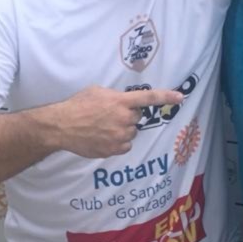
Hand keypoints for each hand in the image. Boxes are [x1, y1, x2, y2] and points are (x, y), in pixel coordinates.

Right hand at [55, 86, 183, 159]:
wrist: (62, 126)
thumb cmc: (77, 105)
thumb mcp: (97, 91)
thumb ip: (115, 96)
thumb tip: (123, 101)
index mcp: (120, 102)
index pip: (148, 98)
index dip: (166, 97)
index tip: (181, 97)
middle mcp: (123, 119)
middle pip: (137, 117)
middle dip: (128, 115)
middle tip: (111, 114)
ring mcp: (119, 136)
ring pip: (131, 133)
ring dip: (123, 129)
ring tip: (103, 127)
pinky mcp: (114, 150)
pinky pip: (125, 146)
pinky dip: (118, 142)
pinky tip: (103, 137)